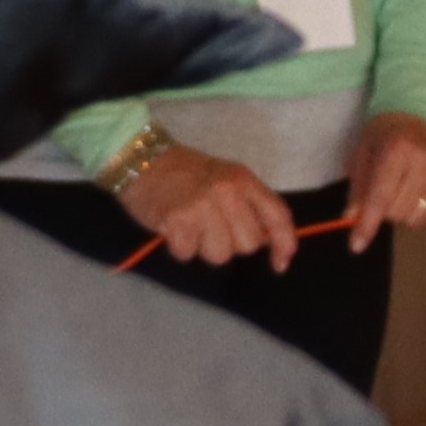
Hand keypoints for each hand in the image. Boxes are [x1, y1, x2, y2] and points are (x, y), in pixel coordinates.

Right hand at [114, 140, 307, 270]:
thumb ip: (248, 204)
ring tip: (190, 226)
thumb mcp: (226, 178)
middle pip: (247, 245)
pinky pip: (189, 255)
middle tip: (210, 226)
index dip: (284, 244)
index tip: (280, 264)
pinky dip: (180, 247)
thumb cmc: (186, 173)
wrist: (142, 160)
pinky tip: (174, 228)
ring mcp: (202, 207)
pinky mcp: (178, 222)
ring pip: (219, 255)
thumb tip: (266, 241)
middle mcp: (227, 192)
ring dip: (203, 247)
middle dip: (231, 243)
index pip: (277, 216)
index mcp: (243, 180)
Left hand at [341, 113, 425, 246]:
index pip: (381, 197)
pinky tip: (416, 189)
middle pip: (397, 212)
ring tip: (401, 188)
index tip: (356, 246)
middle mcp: (425, 161)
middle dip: (384, 210)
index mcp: (397, 150)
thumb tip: (351, 219)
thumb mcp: (362, 154)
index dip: (367, 224)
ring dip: (402, 211)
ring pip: (415, 217)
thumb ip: (357, 188)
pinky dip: (418, 209)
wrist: (418, 115)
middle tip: (383, 190)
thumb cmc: (384, 135)